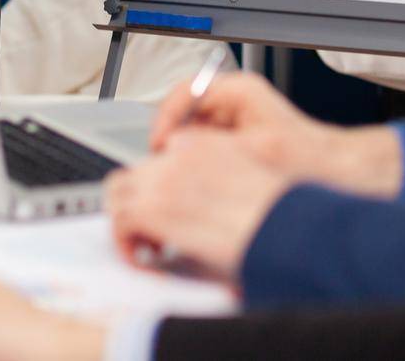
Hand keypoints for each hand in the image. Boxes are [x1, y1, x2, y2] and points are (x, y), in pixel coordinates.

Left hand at [106, 129, 290, 280]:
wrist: (285, 228)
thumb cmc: (279, 215)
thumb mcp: (251, 182)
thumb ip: (222, 181)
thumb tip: (208, 208)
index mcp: (206, 145)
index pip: (165, 157)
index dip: (161, 189)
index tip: (169, 215)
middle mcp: (180, 154)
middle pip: (137, 172)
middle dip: (139, 204)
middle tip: (153, 236)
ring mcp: (163, 178)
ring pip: (119, 193)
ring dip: (128, 222)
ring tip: (145, 249)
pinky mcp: (152, 207)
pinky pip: (119, 222)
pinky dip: (125, 243)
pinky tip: (145, 260)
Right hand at [150, 70, 404, 199]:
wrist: (341, 177)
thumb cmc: (314, 159)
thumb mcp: (261, 150)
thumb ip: (215, 145)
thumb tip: (173, 149)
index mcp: (240, 93)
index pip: (186, 92)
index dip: (166, 118)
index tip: (159, 145)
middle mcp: (234, 107)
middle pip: (183, 118)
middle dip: (173, 147)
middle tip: (166, 171)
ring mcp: (232, 128)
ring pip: (190, 140)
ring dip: (185, 162)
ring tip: (187, 183)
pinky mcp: (234, 149)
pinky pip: (203, 157)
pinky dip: (199, 173)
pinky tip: (205, 190)